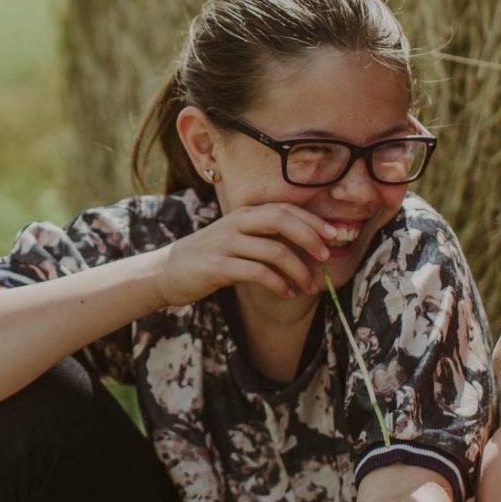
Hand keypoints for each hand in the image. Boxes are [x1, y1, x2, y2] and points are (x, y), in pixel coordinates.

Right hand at [151, 203, 343, 307]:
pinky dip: (277, 284)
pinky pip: (256, 273)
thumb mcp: (235, 239)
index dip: (311, 220)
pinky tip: (286, 293)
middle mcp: (235, 224)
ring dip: (298, 270)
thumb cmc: (209, 257)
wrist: (166, 272)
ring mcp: (225, 244)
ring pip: (273, 250)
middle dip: (309, 237)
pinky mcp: (217, 267)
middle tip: (326, 257)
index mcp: (243, 214)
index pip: (284, 208)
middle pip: (281, 220)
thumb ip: (263, 237)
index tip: (334, 235)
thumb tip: (306, 244)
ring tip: (309, 286)